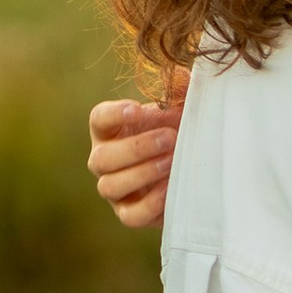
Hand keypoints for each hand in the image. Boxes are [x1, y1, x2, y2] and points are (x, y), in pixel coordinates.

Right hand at [89, 68, 186, 229]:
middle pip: (101, 158)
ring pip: (110, 186)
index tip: (136, 108)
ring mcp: (115, 190)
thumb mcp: (181, 111)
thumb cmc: (180, 132)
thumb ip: (180, 92)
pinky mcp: (130, 213)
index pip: (98, 119)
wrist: (193, 169)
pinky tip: (171, 188)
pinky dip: (150, 204)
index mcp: (112, 130)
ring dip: (142, 174)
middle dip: (136, 148)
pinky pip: (130, 216)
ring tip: (172, 162)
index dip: (113, 115)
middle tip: (170, 137)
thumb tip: (181, 76)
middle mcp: (105, 160)